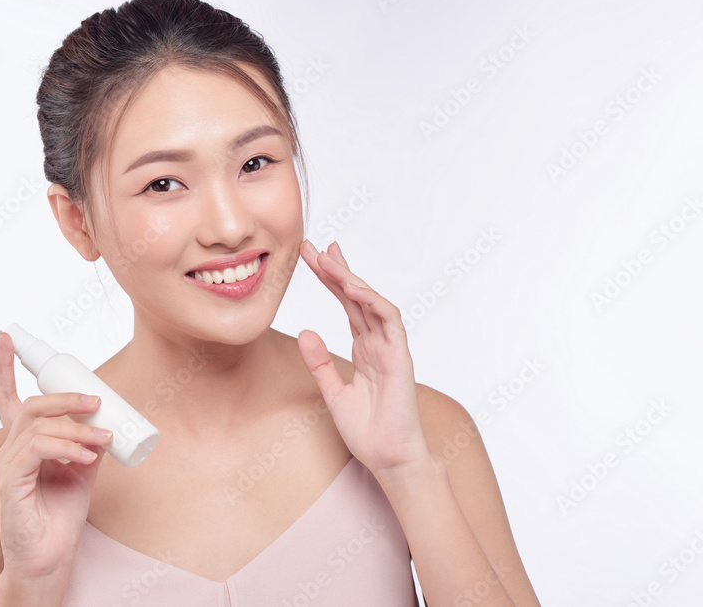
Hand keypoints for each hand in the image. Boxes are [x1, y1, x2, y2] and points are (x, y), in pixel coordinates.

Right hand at [0, 330, 112, 581]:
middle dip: (66, 396)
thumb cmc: (60, 514)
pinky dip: (66, 446)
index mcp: (24, 442)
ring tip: (102, 439)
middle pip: (32, 405)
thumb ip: (87, 442)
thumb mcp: (82, 469)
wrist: (50, 555)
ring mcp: (7, 464)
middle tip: (97, 400)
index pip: (7, 398)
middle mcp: (10, 448)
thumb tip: (105, 420)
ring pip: (39, 425)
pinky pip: (37, 449)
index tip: (7, 337)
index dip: (5, 366)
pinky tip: (85, 455)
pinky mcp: (10, 481)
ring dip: (77, 428)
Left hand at [296, 239, 432, 479]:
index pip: (346, 305)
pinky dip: (373, 302)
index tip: (310, 258)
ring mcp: (391, 348)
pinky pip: (389, 321)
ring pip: (373, 303)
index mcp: (364, 348)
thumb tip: (305, 332)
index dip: (330, 280)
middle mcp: (378, 343)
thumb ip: (319, 363)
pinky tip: (354, 288)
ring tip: (330, 260)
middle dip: (336, 270)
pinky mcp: (401, 357)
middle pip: (357, 297)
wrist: (388, 458)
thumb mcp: (333, 392)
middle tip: (315, 246)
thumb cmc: (367, 431)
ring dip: (352, 279)